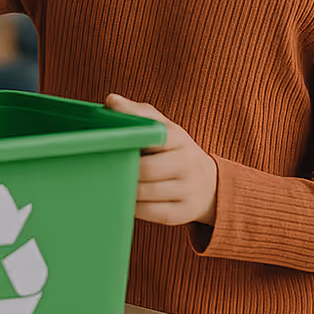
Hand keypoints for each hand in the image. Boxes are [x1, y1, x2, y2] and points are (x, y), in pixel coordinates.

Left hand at [105, 94, 217, 225]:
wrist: (209, 183)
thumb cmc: (173, 150)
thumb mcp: (162, 127)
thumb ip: (137, 113)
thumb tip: (111, 101)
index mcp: (178, 137)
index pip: (152, 135)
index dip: (128, 138)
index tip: (108, 141)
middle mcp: (187, 163)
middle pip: (146, 169)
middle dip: (123, 169)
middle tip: (104, 167)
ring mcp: (188, 189)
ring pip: (146, 193)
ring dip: (125, 189)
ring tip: (110, 183)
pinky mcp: (184, 212)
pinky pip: (152, 213)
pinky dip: (134, 207)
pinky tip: (126, 200)